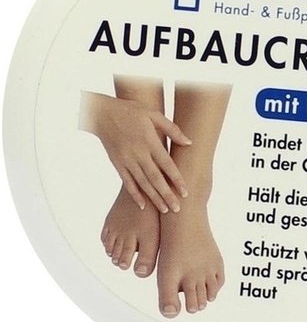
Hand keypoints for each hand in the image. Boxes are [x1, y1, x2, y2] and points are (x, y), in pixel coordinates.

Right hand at [80, 92, 190, 212]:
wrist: (101, 113)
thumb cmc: (131, 111)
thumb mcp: (153, 114)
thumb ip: (172, 129)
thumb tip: (189, 142)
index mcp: (149, 141)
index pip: (166, 164)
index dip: (176, 179)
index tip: (186, 192)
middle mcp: (138, 153)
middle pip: (155, 178)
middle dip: (167, 195)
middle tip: (178, 209)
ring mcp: (126, 160)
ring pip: (142, 183)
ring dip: (154, 198)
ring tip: (165, 210)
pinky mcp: (117, 164)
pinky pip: (127, 182)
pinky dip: (135, 194)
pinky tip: (143, 205)